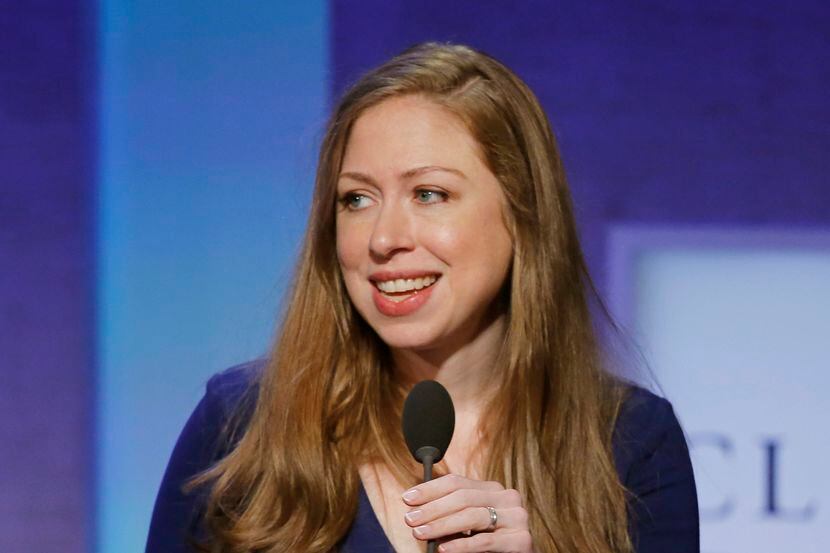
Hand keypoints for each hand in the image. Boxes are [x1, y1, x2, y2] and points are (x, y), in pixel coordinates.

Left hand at [401, 473, 533, 551]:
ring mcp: (516, 517)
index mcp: (493, 489)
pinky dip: (461, 545)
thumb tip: (416, 509)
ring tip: (421, 533)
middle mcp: (507, 498)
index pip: (457, 482)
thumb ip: (448, 513)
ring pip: (473, 516)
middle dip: (432, 508)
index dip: (430, 489)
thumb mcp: (466, 524)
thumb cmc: (487, 544)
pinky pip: (485, 541)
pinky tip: (443, 549)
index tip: (407, 499)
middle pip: (463, 497)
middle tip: (410, 519)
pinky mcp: (521, 540)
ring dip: (442, 525)